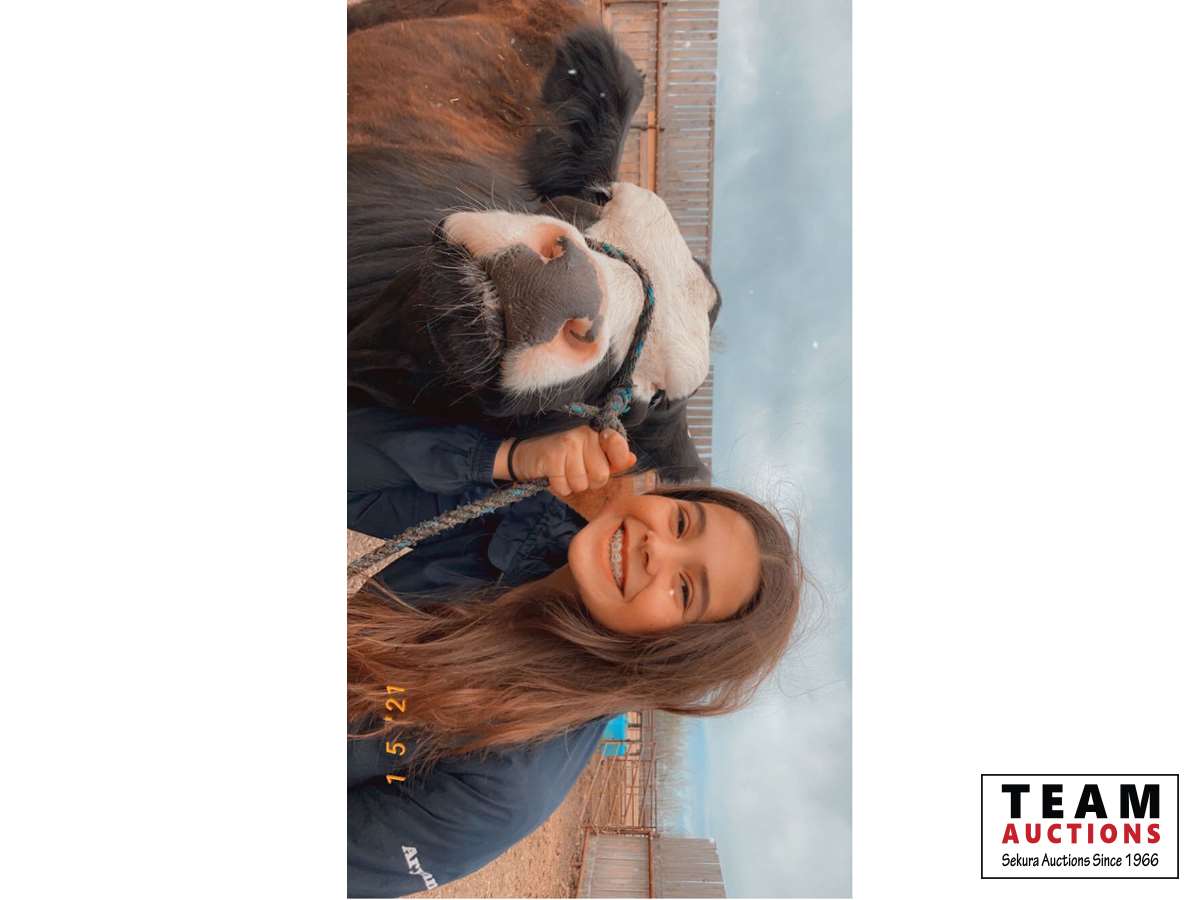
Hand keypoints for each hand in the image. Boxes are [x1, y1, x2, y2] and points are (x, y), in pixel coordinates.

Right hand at [496, 426, 636, 496]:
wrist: (526, 455)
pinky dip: (559, 487)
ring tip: (563, 472)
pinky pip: (565, 487)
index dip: (615, 461)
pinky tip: (553, 475)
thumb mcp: (588, 455)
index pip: (619, 447)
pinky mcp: (553, 457)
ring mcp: (568, 444)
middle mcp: (584, 434)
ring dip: (572, 485)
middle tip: (576, 470)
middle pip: (601, 475)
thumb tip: (631, 459)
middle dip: (589, 481)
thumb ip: (612, 458)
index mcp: (596, 432)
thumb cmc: (562, 457)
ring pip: (583, 483)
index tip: (606, 463)